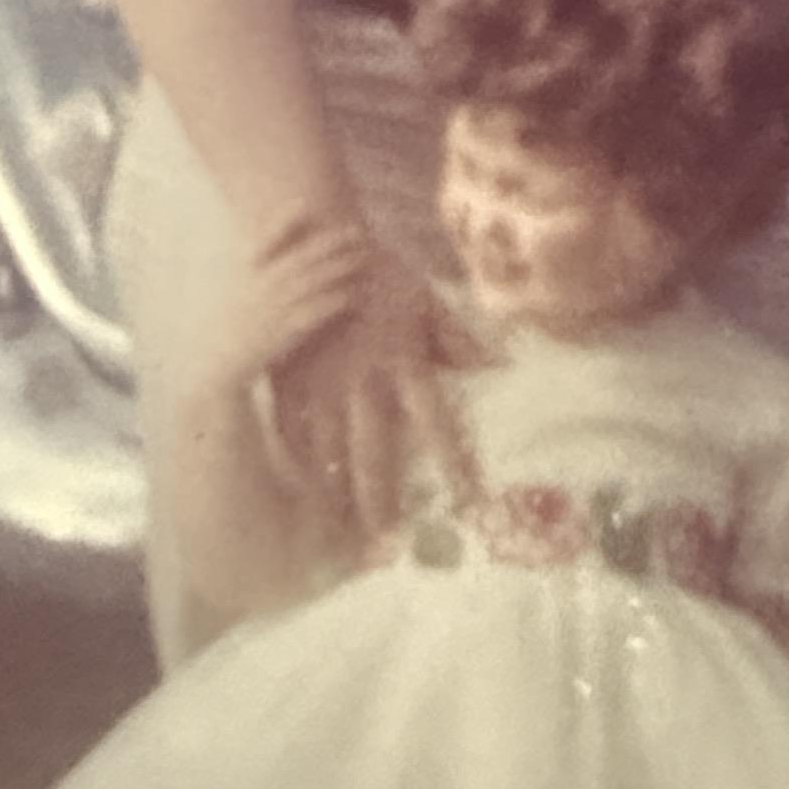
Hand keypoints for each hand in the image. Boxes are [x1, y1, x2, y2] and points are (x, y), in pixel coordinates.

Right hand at [257, 249, 489, 548]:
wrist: (321, 241)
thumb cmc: (382, 271)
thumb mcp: (428, 300)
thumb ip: (459, 338)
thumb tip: (500, 364)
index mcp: (404, 362)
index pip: (437, 423)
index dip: (454, 463)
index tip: (469, 501)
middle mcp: (364, 380)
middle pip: (377, 453)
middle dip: (382, 502)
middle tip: (388, 546)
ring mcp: (323, 383)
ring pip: (329, 451)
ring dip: (336, 494)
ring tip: (339, 540)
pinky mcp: (288, 381)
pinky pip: (290, 432)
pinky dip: (293, 466)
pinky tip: (292, 500)